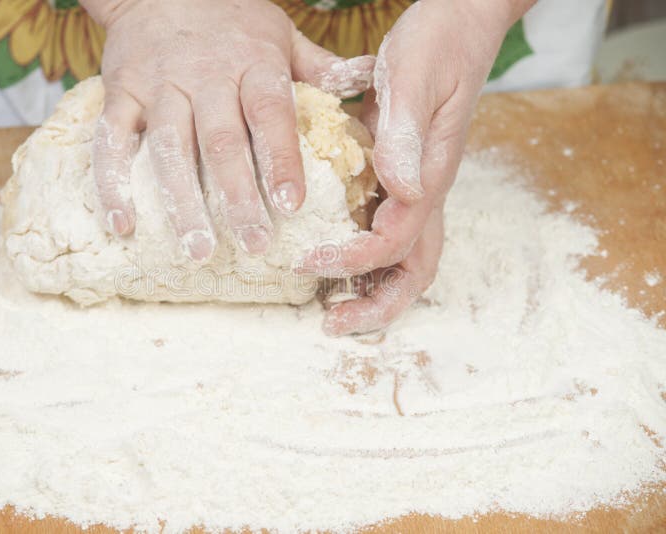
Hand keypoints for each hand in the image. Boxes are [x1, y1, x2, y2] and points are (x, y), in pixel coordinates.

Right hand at [80, 0, 374, 261]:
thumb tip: (368, 79)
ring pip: (169, 148)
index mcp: (252, 63)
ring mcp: (159, 86)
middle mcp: (205, 77)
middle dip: (237, 196)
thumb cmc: (230, 17)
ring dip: (182, 202)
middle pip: (221, 141)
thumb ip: (318, 65)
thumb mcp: (279, 32)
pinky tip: (123, 225)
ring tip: (196, 250)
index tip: (292, 204)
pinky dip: (112, 184)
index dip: (281, 160)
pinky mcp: (120, 93)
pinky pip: (111, 142)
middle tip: (254, 245)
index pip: (270, 114)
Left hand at [299, 0, 533, 334]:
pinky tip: (329, 259)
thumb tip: (402, 192)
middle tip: (329, 322)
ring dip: (369, 291)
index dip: (350, 259)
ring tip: (328, 310)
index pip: (393, 241)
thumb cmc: (439, 44)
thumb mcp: (415, 80)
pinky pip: (385, 233)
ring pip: (402, 260)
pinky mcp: (401, 180)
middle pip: (413, 272)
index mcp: (429, 177)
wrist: (460, 24)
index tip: (305, 260)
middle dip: (375, 306)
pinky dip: (362, 259)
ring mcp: (416, 190)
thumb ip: (405, 134)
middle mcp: (425, 193)